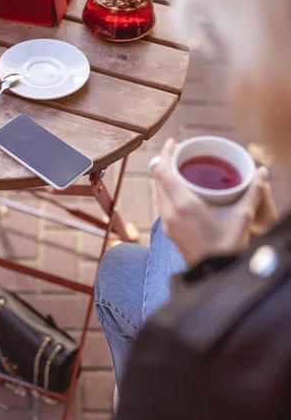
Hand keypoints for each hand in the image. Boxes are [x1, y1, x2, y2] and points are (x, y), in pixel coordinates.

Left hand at [152, 139, 277, 265]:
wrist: (213, 277)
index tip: (173, 143)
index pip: (162, 170)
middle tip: (180, 153)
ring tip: (181, 170)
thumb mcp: (242, 219)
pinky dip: (168, 192)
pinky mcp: (168, 232)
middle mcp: (169, 212)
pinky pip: (162, 205)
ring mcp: (166, 223)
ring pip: (159, 192)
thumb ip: (252, 194)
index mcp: (183, 204)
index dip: (164, 153)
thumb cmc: (227, 249)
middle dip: (166, 162)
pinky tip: (182, 192)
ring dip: (166, 178)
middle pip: (158, 179)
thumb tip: (261, 173)